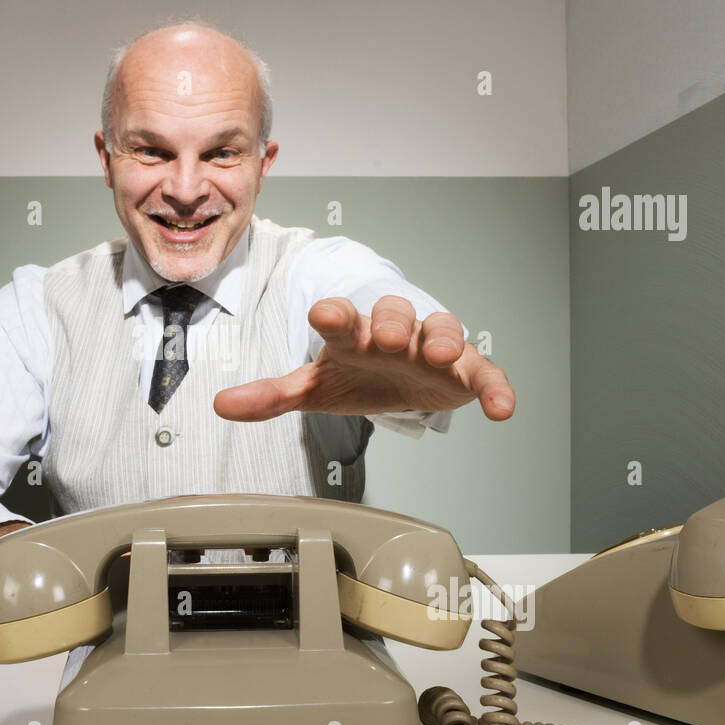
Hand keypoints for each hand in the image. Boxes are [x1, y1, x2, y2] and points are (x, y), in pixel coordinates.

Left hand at [213, 295, 514, 422]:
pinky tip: (502, 408)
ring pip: (444, 331)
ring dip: (444, 339)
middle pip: (398, 316)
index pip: (342, 316)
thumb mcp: (315, 386)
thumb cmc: (357, 371)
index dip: (334, 316)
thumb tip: (222, 404)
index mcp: (355, 332)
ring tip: (442, 354)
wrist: (397, 374)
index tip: (323, 317)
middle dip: (395, 323)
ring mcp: (433, 349)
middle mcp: (396, 332)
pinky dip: (496, 388)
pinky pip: (485, 374)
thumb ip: (272, 395)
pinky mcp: (464, 373)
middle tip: (390, 336)